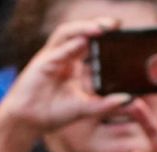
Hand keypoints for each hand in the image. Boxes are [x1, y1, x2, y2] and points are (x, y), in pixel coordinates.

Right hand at [0, 18, 132, 137]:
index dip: (104, 34)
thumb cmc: (51, 114)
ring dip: (84, 28)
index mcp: (72, 63)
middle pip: (80, 32)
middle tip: (117, 24)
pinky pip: (57, 50)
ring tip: (102, 28)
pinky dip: (70, 45)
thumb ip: (105, 104)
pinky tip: (83, 41)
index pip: (90, 41)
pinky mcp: (41, 63)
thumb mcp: (84, 109)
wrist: (27, 123)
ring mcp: (50, 57)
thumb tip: (129, 100)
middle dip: (98, 25)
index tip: (122, 31)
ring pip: (67, 33)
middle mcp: (62, 56)